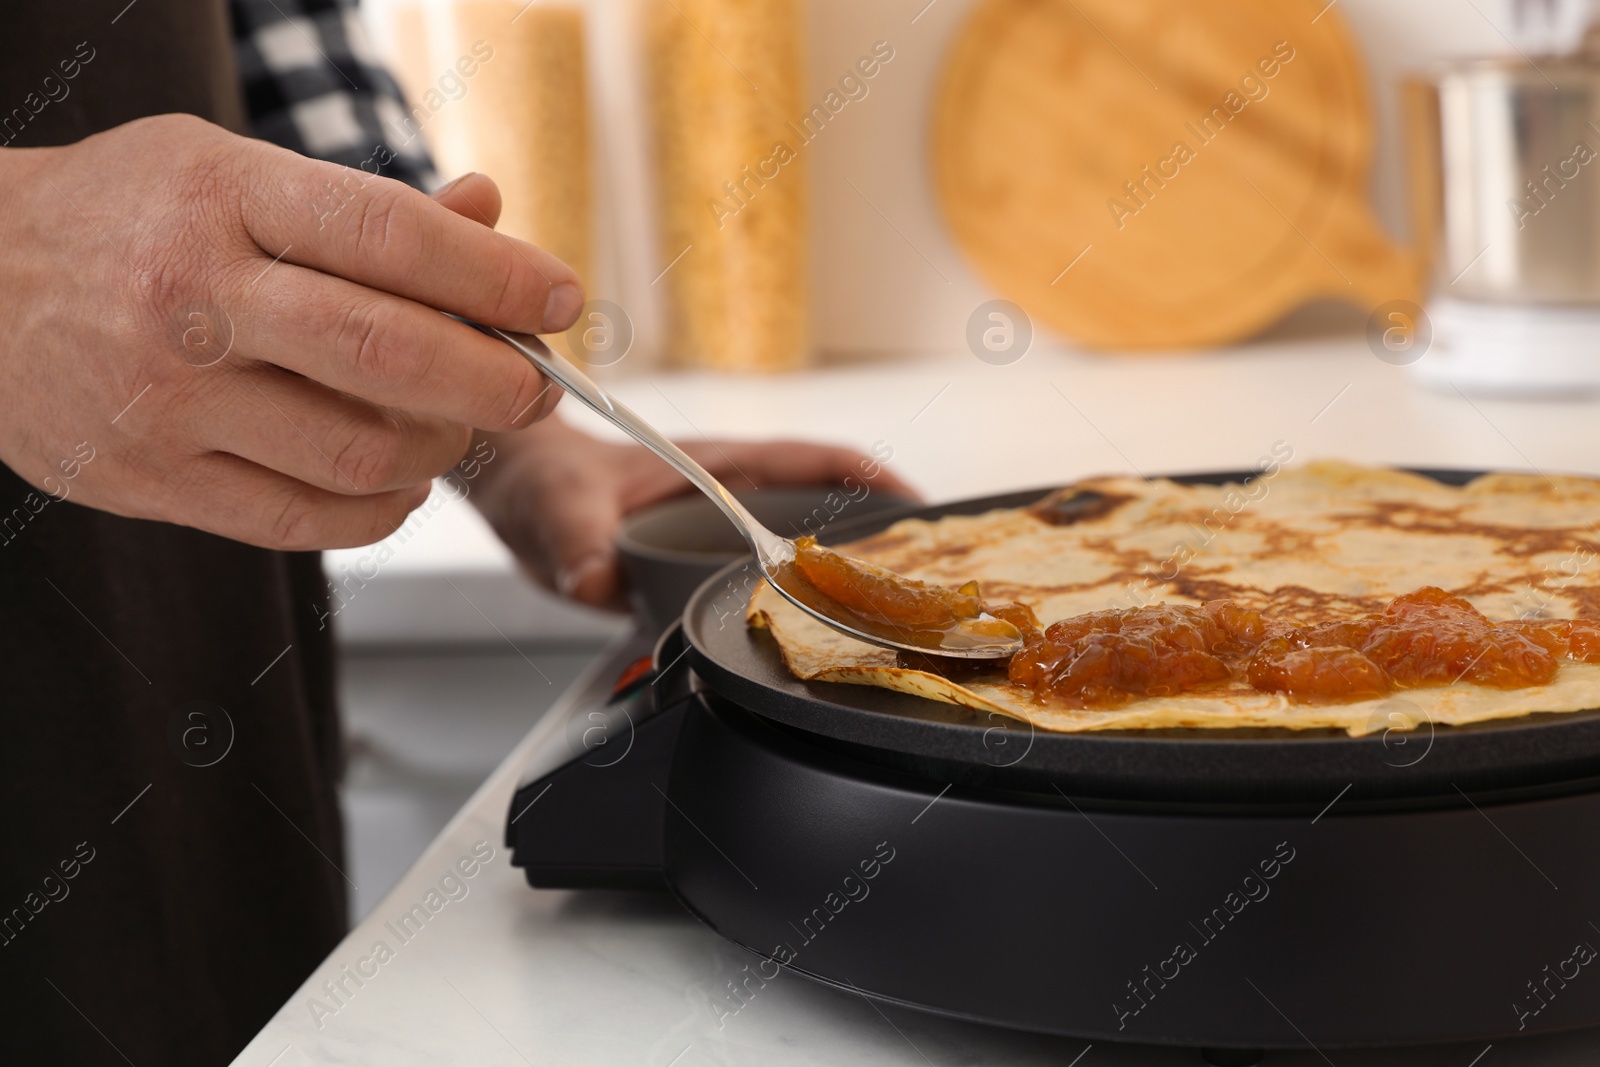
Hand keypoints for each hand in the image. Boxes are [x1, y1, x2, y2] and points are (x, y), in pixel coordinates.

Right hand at [0, 115, 578, 548]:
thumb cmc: (129, 220)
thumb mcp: (233, 171)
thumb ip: (365, 206)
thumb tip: (489, 211)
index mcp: (224, 199)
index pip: (392, 237)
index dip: (496, 276)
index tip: (559, 299)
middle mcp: (195, 299)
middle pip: (389, 353)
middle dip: (495, 381)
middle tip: (533, 387)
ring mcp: (169, 399)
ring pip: (360, 451)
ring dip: (441, 450)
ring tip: (451, 428)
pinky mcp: (153, 480)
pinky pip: (307, 519)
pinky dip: (382, 508)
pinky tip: (396, 476)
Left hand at [468, 419, 919, 608]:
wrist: (518, 487)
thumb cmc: (543, 479)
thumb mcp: (556, 511)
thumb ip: (576, 546)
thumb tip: (597, 582)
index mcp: (715, 463)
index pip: (814, 462)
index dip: (873, 481)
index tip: (922, 508)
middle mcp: (729, 490)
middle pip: (830, 506)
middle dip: (885, 535)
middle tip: (931, 584)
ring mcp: (721, 522)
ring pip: (804, 541)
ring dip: (849, 570)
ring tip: (895, 618)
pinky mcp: (704, 553)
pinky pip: (768, 571)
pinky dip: (801, 596)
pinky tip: (815, 636)